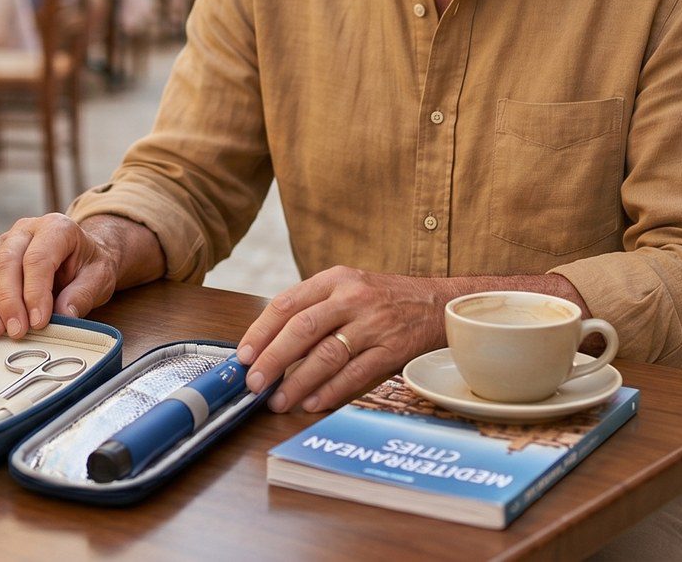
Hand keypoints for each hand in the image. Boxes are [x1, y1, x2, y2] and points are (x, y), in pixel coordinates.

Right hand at [0, 214, 153, 338]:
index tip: (38, 322)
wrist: (80, 256)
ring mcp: (2, 241)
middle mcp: (25, 230)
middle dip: (7, 301)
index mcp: (55, 228)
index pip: (37, 259)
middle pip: (4, 261)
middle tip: (15, 331)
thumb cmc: (87, 265)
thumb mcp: (99, 278)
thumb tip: (64, 316)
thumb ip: (83, 295)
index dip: (35, 292)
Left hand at [234, 266, 448, 413]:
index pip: (287, 303)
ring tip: (278, 401)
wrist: (438, 303)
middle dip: (273, 359)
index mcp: (335, 279)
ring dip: (298, 382)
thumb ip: (314, 309)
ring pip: (327, 354)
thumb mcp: (349, 288)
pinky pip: (356, 374)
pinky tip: (312, 403)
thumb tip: (269, 346)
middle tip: (254, 382)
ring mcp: (373, 324)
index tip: (243, 355)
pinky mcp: (392, 349)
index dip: (261, 331)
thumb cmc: (385, 300)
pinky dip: (331, 391)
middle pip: (302, 329)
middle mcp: (352, 298)